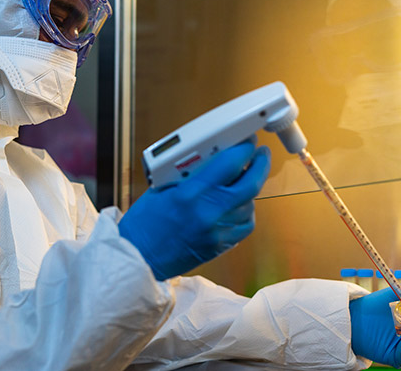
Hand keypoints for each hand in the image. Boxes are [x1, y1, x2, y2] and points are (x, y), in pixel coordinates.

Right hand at [119, 138, 270, 280]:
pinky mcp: (220, 245)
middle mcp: (210, 212)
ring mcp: (218, 231)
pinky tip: (236, 205)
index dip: (244, 148)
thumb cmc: (144, 224)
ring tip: (242, 180)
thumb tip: (212, 157)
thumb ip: (189, 172)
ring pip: (250, 204)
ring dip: (250, 189)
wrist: (140, 258)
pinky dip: (244, 211)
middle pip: (251, 184)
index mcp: (192, 193)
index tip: (247, 142)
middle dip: (260, 165)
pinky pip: (244, 224)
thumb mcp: (162, 187)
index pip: (231, 163)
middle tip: (260, 155)